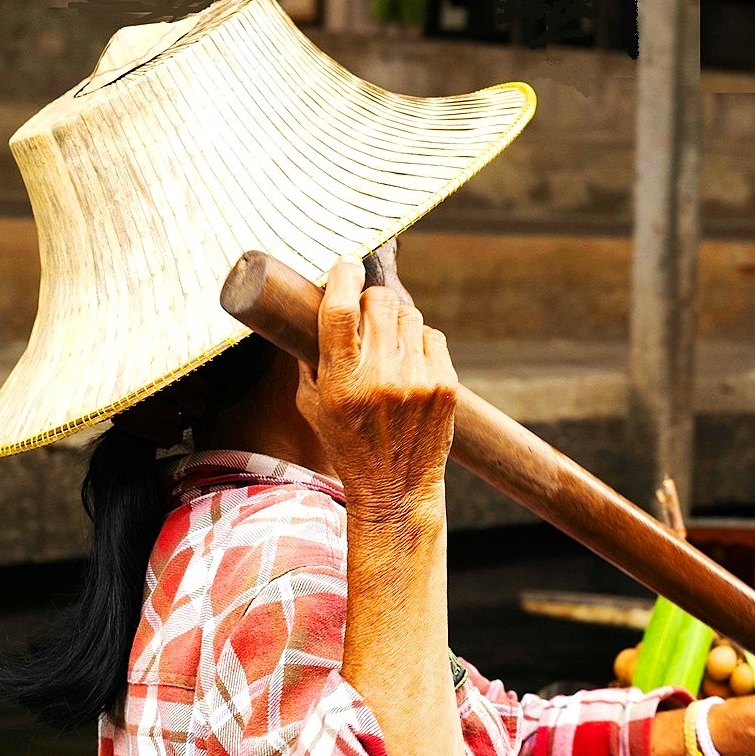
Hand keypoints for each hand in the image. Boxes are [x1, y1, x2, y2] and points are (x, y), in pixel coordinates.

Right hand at [296, 258, 456, 522]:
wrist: (395, 489)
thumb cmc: (348, 444)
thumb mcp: (312, 404)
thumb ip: (309, 357)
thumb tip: (310, 308)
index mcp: (342, 381)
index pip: (341, 309)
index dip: (342, 276)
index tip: (343, 266)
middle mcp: (381, 378)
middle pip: (380, 301)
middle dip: (369, 299)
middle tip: (364, 313)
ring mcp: (418, 381)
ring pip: (409, 314)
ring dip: (395, 320)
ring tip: (387, 346)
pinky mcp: (445, 386)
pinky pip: (432, 336)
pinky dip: (419, 342)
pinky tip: (409, 363)